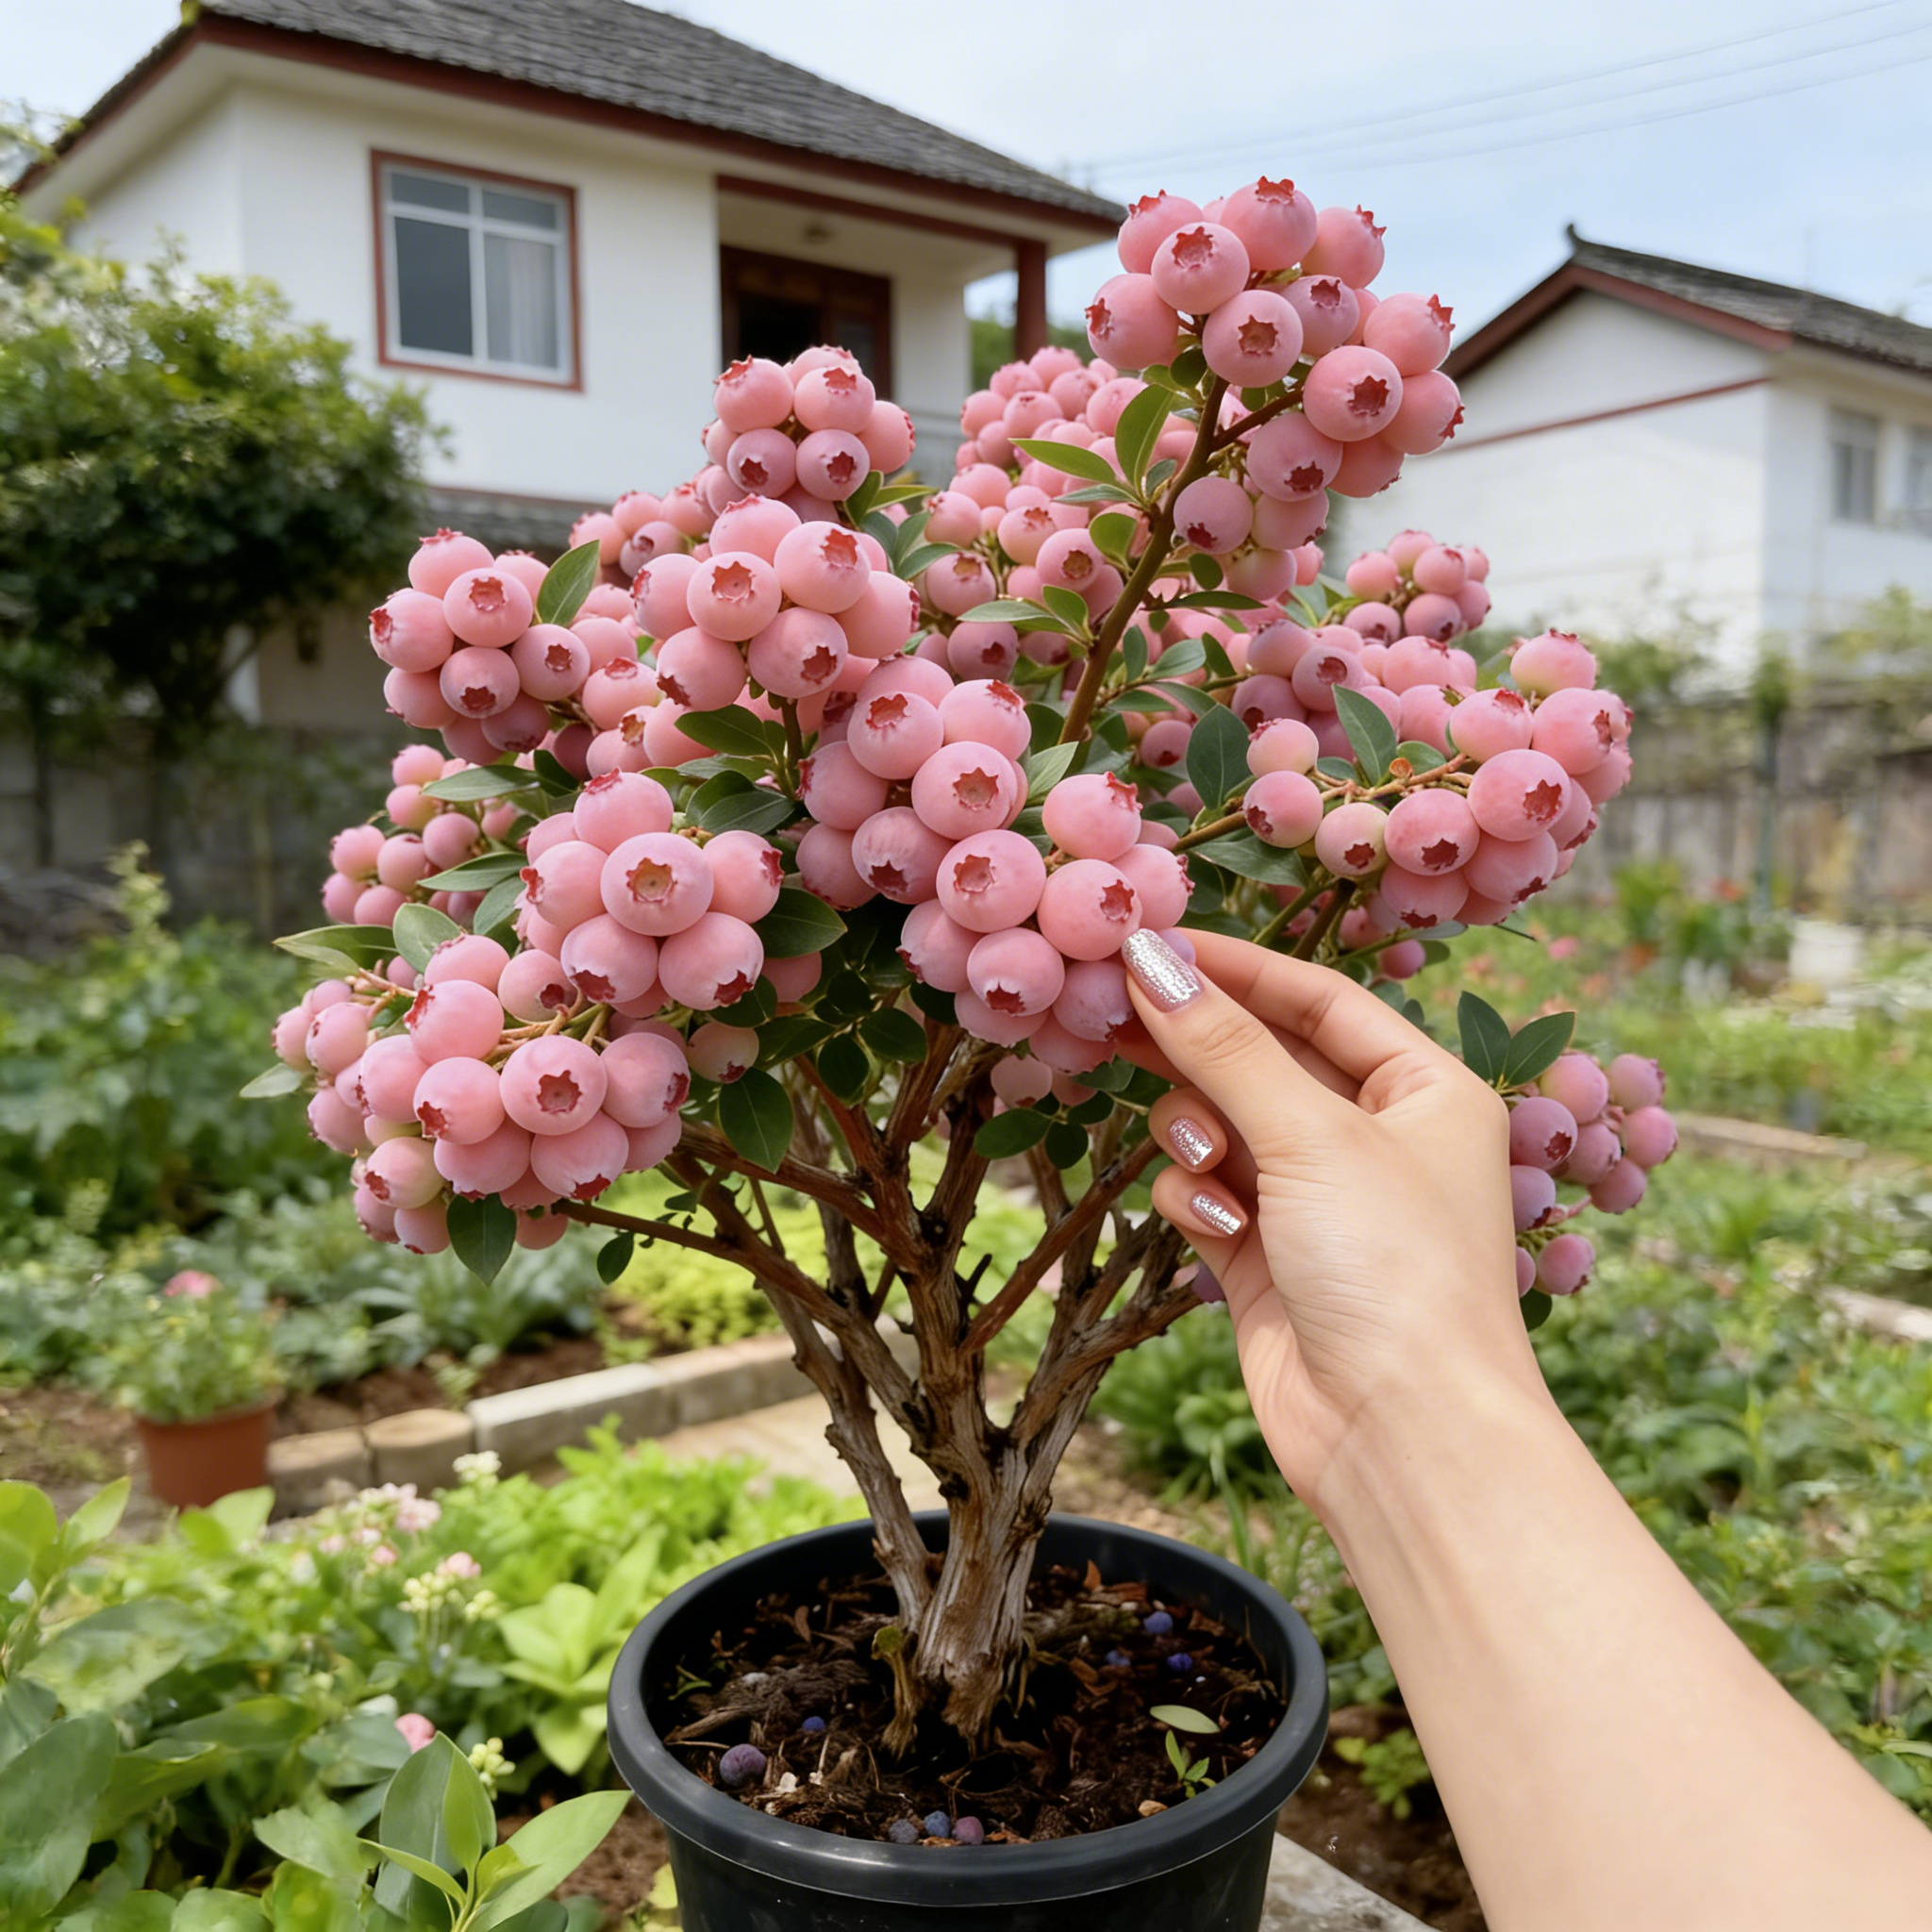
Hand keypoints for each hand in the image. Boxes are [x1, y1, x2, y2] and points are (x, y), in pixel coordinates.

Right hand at [1118, 927, 1547, 1513]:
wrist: (1402, 1439)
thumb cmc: (1395, 1270)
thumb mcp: (1311, 1136)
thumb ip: (1224, 1044)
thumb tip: (1152, 959)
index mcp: (1424, 1090)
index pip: (1318, 998)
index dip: (1235, 967)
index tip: (1150, 941)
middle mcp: (1375, 1137)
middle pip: (1260, 1057)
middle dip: (1194, 1045)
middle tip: (1108, 1014)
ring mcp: (1317, 1200)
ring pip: (1221, 1124)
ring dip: (1198, 1133)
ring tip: (1206, 1162)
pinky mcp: (1265, 1257)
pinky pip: (1206, 1191)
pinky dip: (1198, 1202)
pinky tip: (1220, 1234)